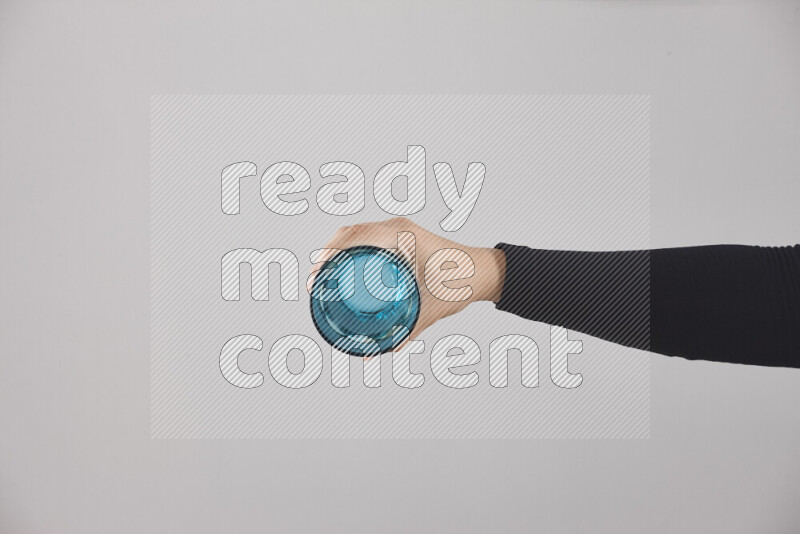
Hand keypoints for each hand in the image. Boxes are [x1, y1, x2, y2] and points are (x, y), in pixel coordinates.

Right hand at [308, 217, 505, 351]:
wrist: (484, 272)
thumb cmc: (460, 285)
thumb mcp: (428, 311)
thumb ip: (402, 334)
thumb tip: (372, 353)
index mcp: (401, 236)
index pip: (354, 237)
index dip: (329, 254)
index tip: (317, 275)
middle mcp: (398, 228)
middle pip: (350, 232)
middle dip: (327, 253)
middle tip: (316, 280)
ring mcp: (400, 230)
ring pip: (358, 232)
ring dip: (338, 249)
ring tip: (325, 274)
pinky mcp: (403, 237)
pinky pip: (370, 236)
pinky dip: (353, 248)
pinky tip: (347, 268)